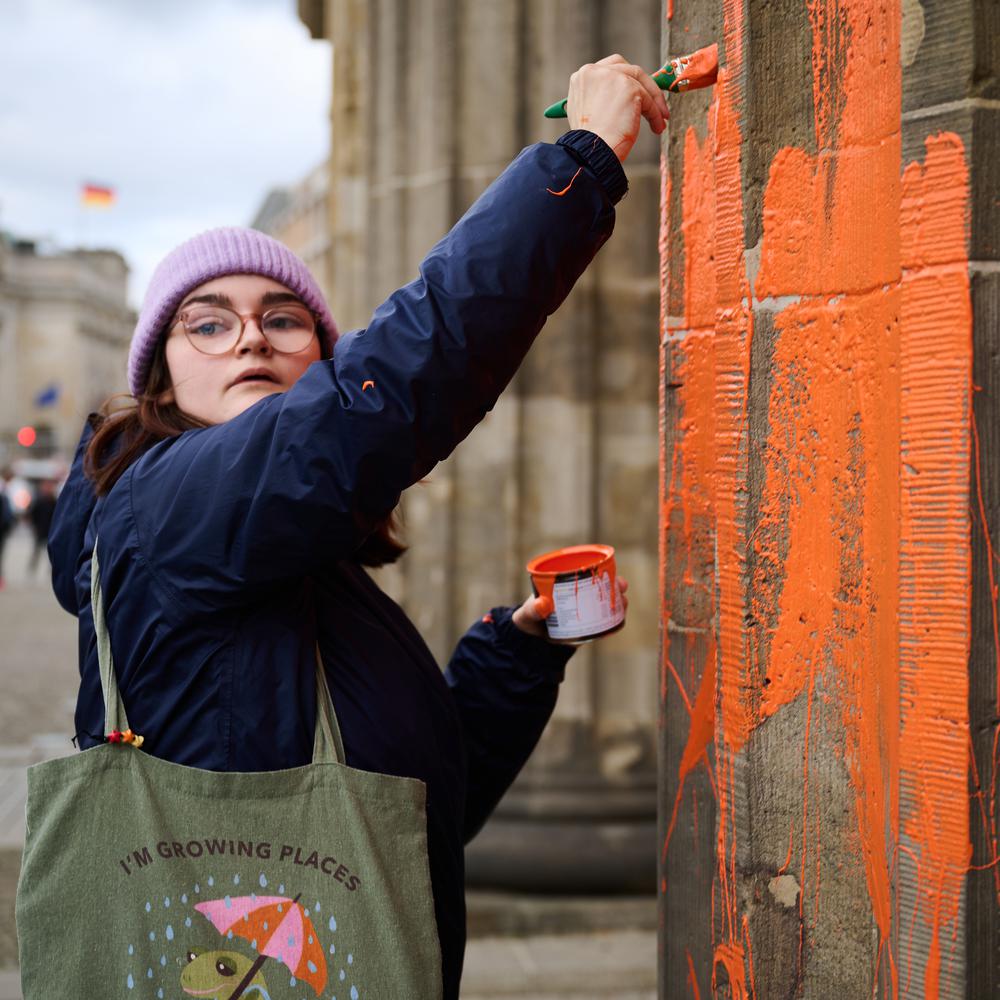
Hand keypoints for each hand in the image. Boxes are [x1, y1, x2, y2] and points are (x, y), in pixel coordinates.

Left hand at [512, 578, 629, 639]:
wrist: (531, 644)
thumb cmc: (527, 621)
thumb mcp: (527, 615)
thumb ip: (531, 611)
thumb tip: (541, 605)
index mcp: (563, 585)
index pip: (583, 572)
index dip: (598, 569)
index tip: (609, 569)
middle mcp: (577, 596)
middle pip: (600, 586)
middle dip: (614, 584)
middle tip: (622, 586)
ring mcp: (583, 611)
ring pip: (605, 603)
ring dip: (617, 601)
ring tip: (624, 603)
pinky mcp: (587, 627)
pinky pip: (603, 622)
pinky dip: (613, 620)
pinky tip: (619, 620)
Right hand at [566, 55, 668, 161]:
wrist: (591, 152)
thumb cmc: (589, 142)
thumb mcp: (588, 112)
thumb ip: (600, 98)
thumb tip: (621, 100)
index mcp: (583, 77)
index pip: (611, 68)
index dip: (626, 80)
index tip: (636, 94)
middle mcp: (595, 71)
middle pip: (628, 69)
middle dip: (644, 87)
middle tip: (653, 105)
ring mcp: (612, 77)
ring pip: (641, 83)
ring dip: (653, 102)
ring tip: (658, 121)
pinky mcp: (629, 88)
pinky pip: (648, 98)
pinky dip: (655, 113)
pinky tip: (656, 127)